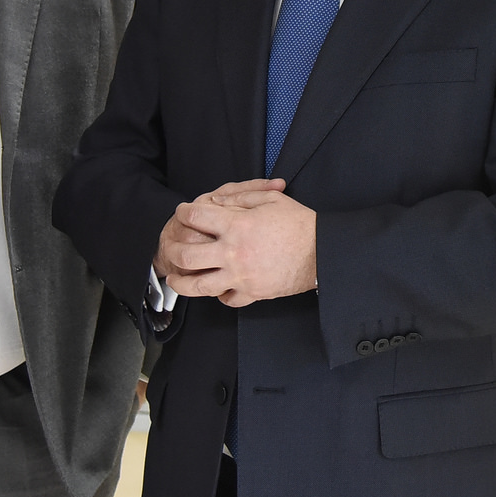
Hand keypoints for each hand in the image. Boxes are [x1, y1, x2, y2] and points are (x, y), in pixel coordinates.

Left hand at [159, 180, 317, 307]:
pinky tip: (218, 288)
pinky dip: (219, 295)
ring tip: (177, 278)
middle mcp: (232, 253)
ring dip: (183, 282)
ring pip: (199, 286)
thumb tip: (217, 201)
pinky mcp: (252, 293)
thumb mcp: (270, 198)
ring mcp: (240, 277)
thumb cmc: (299, 223)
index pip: (197, 217)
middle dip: (174, 249)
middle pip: (187, 256)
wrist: (323, 252)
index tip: (183, 210)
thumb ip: (240, 197)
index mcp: (236, 226)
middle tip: (172, 246)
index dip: (184, 211)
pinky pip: (227, 299)